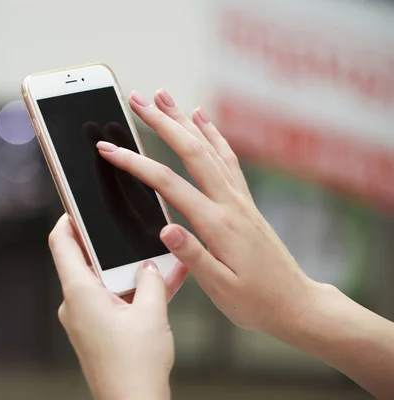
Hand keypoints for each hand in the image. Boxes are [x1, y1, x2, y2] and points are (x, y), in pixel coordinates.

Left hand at [49, 215, 187, 399]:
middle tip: (129, 233)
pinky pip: (111, 301)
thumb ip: (152, 279)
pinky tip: (159, 287)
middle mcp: (75, 304)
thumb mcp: (152, 313)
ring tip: (156, 262)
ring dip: (128, 272)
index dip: (68, 220)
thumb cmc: (135, 366)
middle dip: (110, 247)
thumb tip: (150, 265)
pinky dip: (130, 293)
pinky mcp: (96, 331)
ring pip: (103, 282)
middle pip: (85, 261)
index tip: (79, 206)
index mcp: (80, 293)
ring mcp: (84, 319)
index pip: (61, 243)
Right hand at [96, 89, 319, 333]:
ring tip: (163, 96)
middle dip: (161, 122)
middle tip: (137, 99)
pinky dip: (213, 134)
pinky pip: (227, 157)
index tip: (108, 149)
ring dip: (184, 119)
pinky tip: (202, 119)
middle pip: (191, 151)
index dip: (134, 163)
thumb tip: (164, 229)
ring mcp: (240, 198)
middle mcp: (230, 203)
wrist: (296, 303)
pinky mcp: (245, 200)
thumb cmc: (256, 301)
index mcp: (218, 224)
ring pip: (209, 147)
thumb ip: (193, 256)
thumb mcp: (220, 288)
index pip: (168, 184)